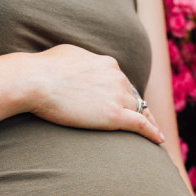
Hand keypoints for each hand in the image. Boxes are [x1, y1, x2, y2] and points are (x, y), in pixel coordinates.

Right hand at [23, 44, 163, 143]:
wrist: (37, 81)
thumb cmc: (44, 69)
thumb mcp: (68, 55)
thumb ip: (82, 62)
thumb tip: (78, 65)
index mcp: (108, 63)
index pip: (123, 82)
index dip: (127, 95)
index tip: (128, 104)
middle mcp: (117, 77)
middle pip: (134, 96)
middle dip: (139, 109)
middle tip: (146, 122)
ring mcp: (118, 96)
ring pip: (141, 111)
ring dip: (149, 122)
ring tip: (155, 134)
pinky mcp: (114, 115)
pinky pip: (141, 125)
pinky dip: (152, 132)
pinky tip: (159, 140)